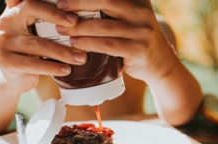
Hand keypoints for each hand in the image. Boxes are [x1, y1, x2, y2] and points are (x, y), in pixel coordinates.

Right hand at [0, 0, 86, 92]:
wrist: (11, 77)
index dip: (54, 11)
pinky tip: (67, 70)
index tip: (75, 20)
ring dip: (63, 52)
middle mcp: (6, 23)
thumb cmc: (29, 52)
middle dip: (60, 27)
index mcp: (16, 12)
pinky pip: (32, 64)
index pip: (34, 5)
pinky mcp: (4, 61)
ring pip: (38, 45)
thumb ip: (47, 23)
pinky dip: (52, 67)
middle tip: (80, 35)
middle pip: (35, 22)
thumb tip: (77, 18)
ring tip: (81, 58)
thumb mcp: (35, 34)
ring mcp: (2, 42)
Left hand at [55, 0, 177, 82]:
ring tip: (61, 29)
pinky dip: (88, 43)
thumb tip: (81, 7)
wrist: (159, 63)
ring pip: (103, 26)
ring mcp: (142, 31)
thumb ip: (115, 9)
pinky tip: (75, 43)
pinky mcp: (138, 49)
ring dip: (79, 27)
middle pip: (105, 2)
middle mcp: (141, 12)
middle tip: (58, 8)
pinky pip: (107, 44)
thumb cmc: (137, 39)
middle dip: (78, 4)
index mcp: (138, 1)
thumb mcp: (131, 18)